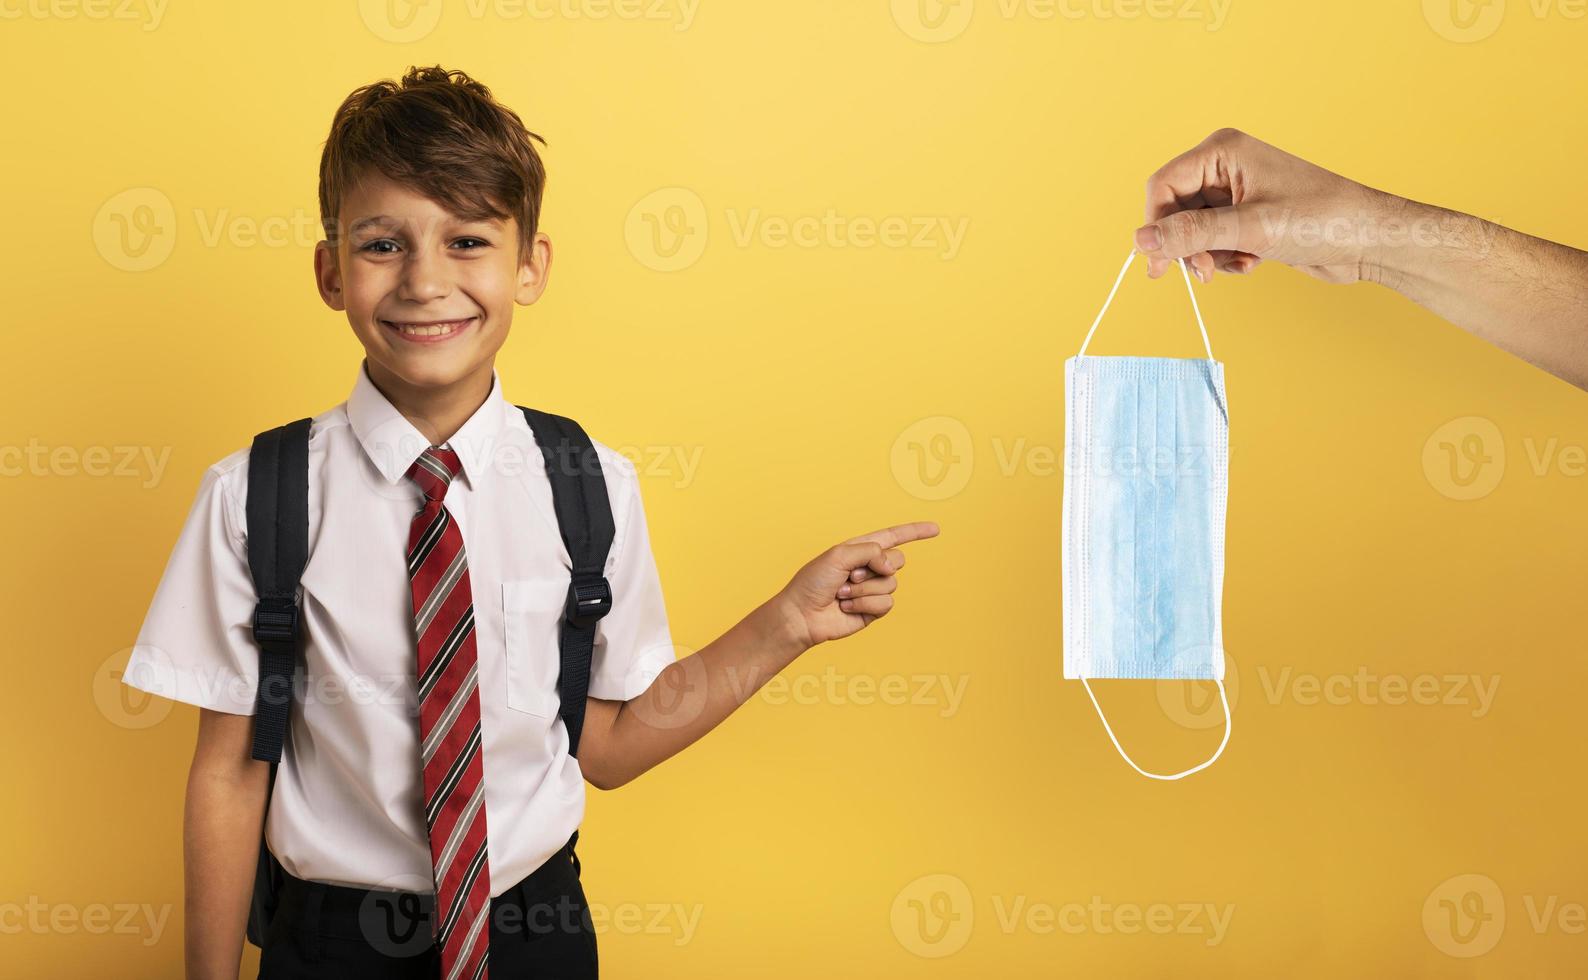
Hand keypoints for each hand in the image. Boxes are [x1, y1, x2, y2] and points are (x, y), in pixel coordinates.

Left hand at [770, 522, 939, 649]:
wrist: (803, 614)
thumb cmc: (813, 581)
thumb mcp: (839, 554)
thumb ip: (871, 551)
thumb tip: (891, 567)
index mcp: (861, 549)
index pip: (894, 537)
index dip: (915, 532)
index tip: (936, 529)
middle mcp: (869, 568)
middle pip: (898, 560)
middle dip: (876, 567)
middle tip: (850, 575)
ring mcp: (872, 589)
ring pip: (891, 583)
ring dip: (864, 589)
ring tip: (842, 593)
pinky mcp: (873, 610)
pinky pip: (886, 604)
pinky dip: (865, 604)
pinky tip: (847, 606)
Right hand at [1134, 128, 1397, 284]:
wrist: (1367, 240)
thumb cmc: (1321, 219)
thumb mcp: (1250, 228)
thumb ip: (1192, 233)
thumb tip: (1141, 241)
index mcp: (1223, 151)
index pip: (1163, 185)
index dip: (1156, 224)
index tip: (1160, 262)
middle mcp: (1225, 167)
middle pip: (1174, 210)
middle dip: (1187, 246)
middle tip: (1203, 273)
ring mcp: (1236, 194)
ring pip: (1192, 231)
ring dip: (1209, 256)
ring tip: (1240, 263)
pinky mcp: (1247, 218)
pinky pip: (1213, 242)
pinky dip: (1226, 258)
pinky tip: (1252, 262)